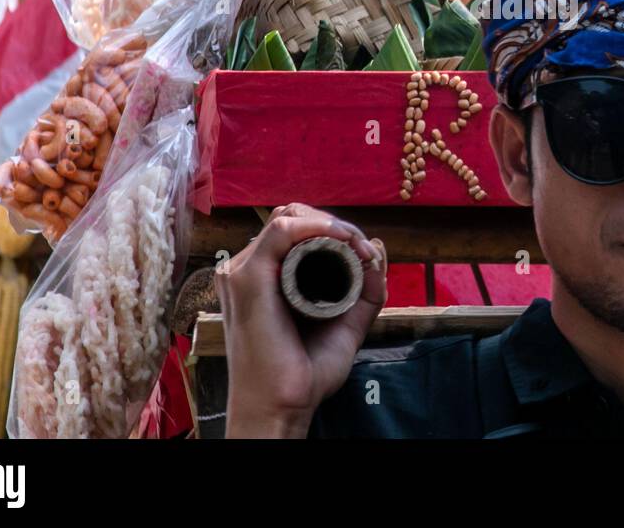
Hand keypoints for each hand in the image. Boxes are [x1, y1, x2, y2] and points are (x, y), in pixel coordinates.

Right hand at [217, 203, 387, 437]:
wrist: (282, 405)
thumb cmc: (304, 373)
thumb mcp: (345, 324)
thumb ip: (365, 294)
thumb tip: (378, 254)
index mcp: (266, 277)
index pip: (299, 231)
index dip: (337, 232)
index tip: (369, 254)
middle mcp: (250, 268)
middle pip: (293, 218)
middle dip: (336, 225)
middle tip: (365, 249)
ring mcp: (244, 271)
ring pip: (289, 218)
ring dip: (331, 224)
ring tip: (358, 245)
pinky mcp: (247, 277)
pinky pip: (282, 230)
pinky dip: (316, 226)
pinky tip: (342, 238)